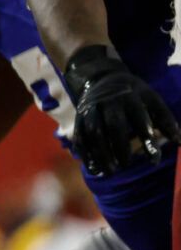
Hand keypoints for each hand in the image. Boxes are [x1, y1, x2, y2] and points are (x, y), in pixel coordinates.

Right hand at [63, 44, 180, 174]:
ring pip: (94, 133)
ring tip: (110, 171)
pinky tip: (93, 167)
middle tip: (127, 166)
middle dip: (120, 148)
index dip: (147, 140)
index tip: (154, 160)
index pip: (140, 120)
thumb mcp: (151, 99)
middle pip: (114, 126)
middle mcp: (109, 101)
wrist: (102, 79)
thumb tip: (179, 142)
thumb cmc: (134, 94)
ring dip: (101, 154)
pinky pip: (80, 137)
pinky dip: (86, 153)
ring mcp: (92, 109)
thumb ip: (164, 119)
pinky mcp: (79, 117)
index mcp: (131, 97)